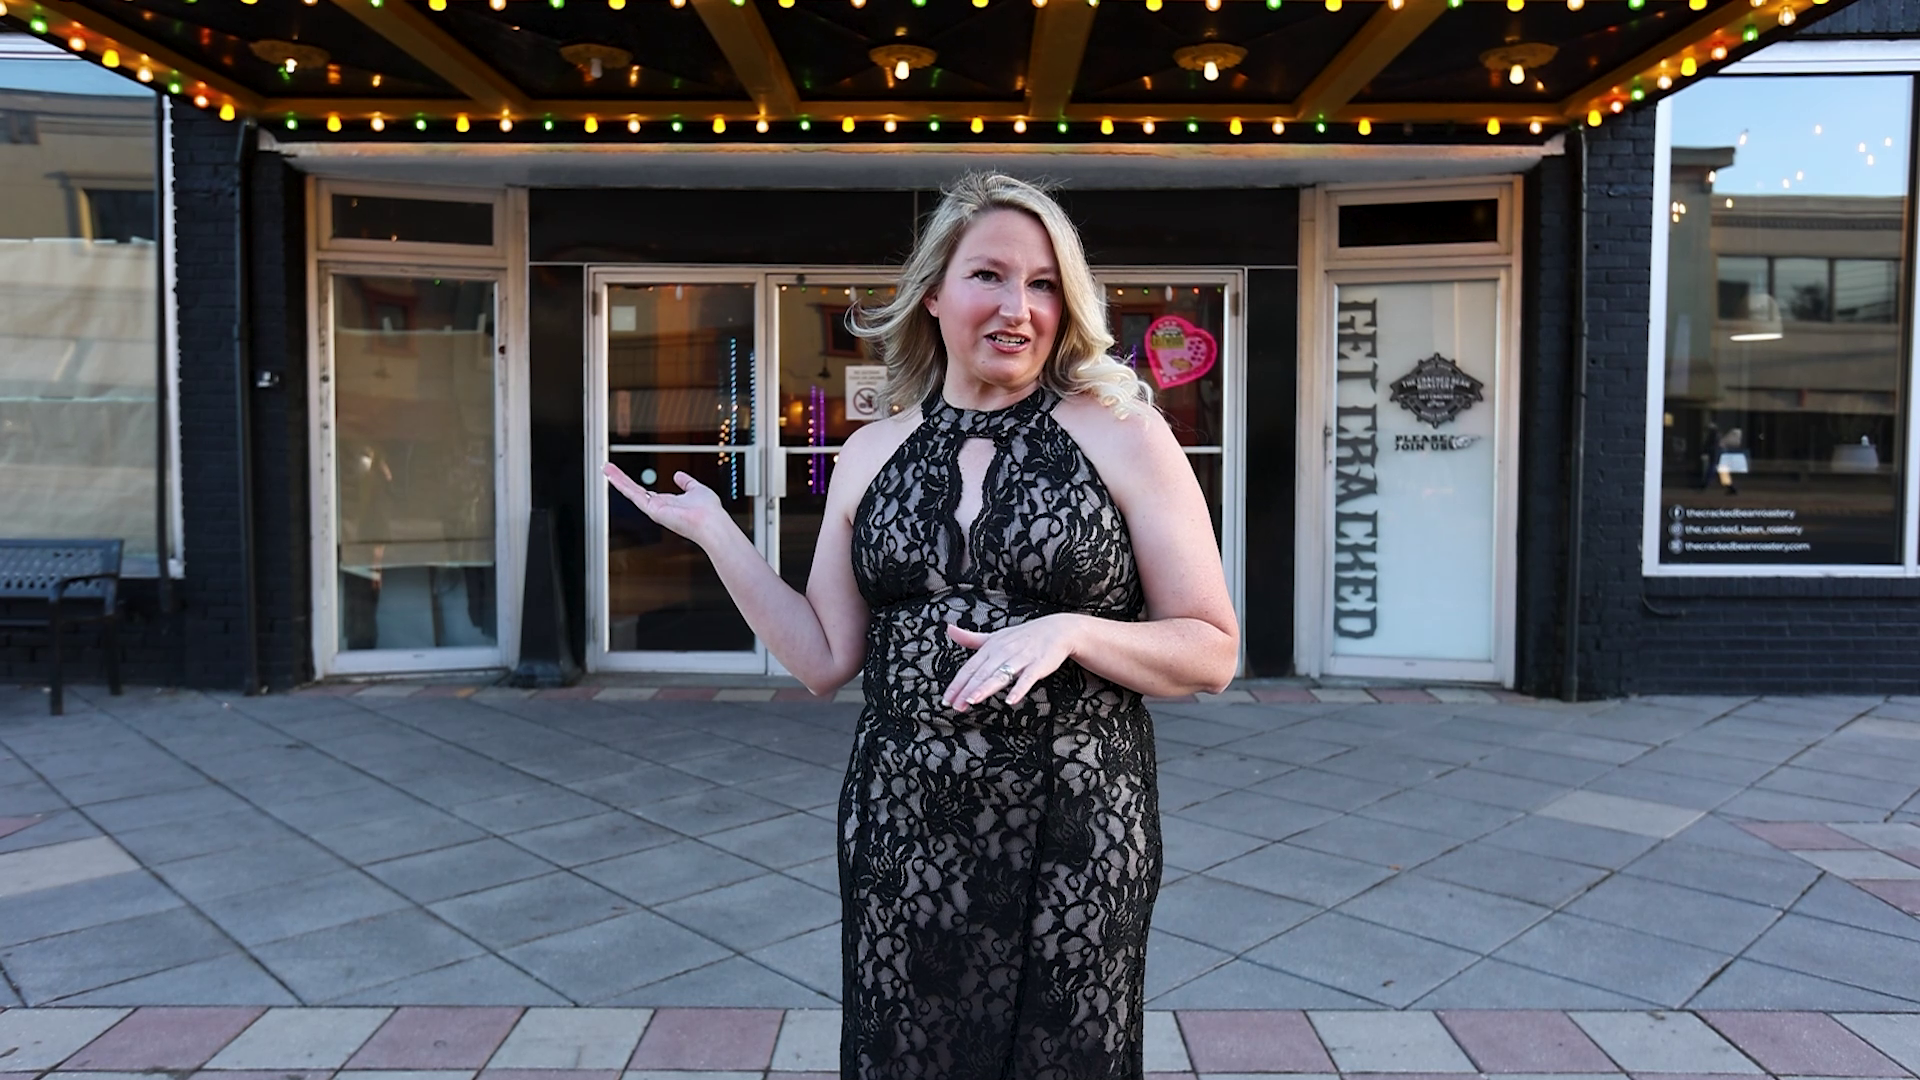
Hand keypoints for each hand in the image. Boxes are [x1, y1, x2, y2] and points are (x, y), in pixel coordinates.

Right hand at [603, 463, 730, 548]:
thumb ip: (687, 483)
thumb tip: (679, 475)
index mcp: (668, 503)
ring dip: (617, 479)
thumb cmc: (709, 510)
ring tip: (605, 468)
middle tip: (607, 468)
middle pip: (634, 490)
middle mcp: (659, 507)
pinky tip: (613, 476)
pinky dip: (622, 484)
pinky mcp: (652, 510)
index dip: (635, 483)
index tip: (624, 475)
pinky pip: (634, 494)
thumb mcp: (697, 489)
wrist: (711, 522)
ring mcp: (654, 509)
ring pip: (631, 491)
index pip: (646, 491)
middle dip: (620, 479)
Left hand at [942, 615, 1082, 710]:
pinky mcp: (1039, 665)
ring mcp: (1021, 658)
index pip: (970, 667)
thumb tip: (949, 629)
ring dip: (986, 687)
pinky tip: (1011, 701)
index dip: (957, 683)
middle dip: (967, 690)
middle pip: (982, 673)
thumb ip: (971, 638)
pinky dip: (1019, 689)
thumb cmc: (1023, 636)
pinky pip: (1027, 678)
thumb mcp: (995, 636)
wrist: (1056, 629)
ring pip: (1001, 675)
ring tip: (973, 700)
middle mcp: (1004, 651)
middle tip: (955, 706)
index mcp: (991, 646)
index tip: (946, 699)